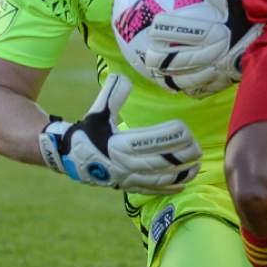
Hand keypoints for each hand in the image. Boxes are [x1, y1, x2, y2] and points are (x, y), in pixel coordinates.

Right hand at [39, 74, 200, 192]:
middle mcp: (123, 164)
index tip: (186, 129)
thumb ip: (111, 94)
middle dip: (182, 155)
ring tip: (197, 166)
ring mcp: (126, 178)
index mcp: (117, 144)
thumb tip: (123, 76)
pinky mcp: (127, 186)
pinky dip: (168, 189)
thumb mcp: (97, 111)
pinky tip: (183, 185)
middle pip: (159, 162)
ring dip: (180, 173)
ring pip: (158, 179)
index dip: (170, 136)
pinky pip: (150, 190)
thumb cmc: (87, 132)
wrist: (69, 158)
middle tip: (198, 148)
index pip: (150, 141)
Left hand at [144, 0, 262, 98]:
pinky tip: (176, 86)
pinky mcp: (222, 82)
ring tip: (155, 72)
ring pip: (186, 76)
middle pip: (179, 58)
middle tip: (147, 54)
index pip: (184, 30)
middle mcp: (213, 53)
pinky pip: (200, 88)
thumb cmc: (253, 21)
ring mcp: (217, 71)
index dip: (166, 28)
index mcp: (215, 33)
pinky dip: (186, 88)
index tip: (153, 25)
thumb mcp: (239, 1)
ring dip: (168, 75)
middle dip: (160, 56)